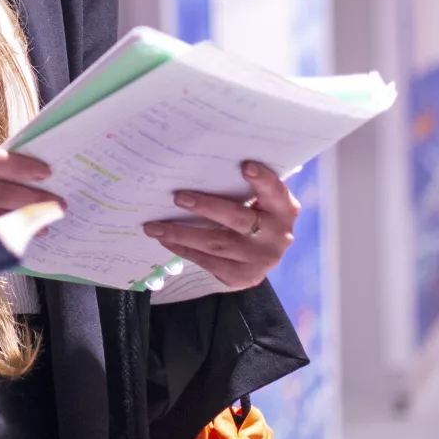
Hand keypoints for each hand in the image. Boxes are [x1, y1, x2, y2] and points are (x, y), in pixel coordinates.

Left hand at [141, 161, 299, 289]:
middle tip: (178, 197)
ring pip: (217, 244)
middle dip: (207, 207)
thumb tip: (198, 163)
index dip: (263, 180)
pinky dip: (184, 250)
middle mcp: (278, 235)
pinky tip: (165, 239)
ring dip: (182, 233)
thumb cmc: (255, 213)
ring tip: (154, 226)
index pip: (276, 192)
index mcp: (284, 209)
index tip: (245, 166)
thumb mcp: (259, 199)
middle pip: (239, 220)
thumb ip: (241, 185)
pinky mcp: (244, 276)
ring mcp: (261, 259)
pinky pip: (209, 262)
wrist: (264, 254)